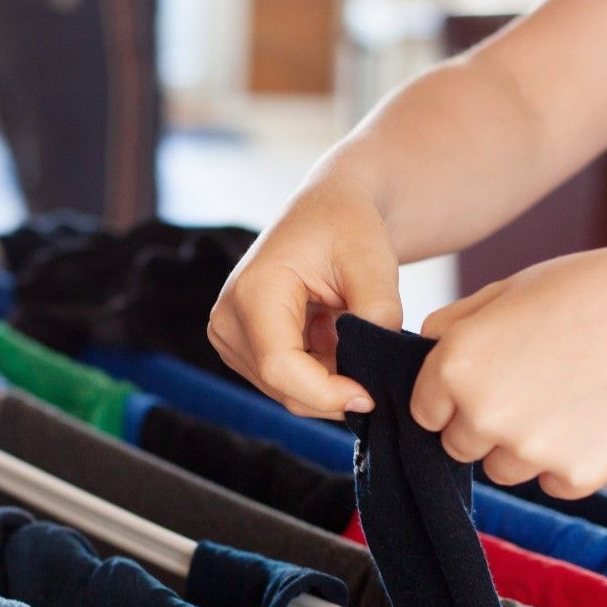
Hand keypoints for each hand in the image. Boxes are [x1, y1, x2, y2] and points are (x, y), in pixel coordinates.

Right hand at [209, 171, 403, 417]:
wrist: (326, 210)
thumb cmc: (347, 226)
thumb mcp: (374, 263)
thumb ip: (378, 316)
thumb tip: (376, 370)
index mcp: (252, 293)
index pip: (281, 367)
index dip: (327, 393)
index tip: (371, 396)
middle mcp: (228, 320)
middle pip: (283, 387)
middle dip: (334, 391)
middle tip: (376, 366)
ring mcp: (229, 338)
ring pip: (286, 392)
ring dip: (328, 380)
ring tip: (349, 334)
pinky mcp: (241, 349)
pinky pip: (285, 384)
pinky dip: (320, 375)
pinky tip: (333, 338)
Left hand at [411, 238, 606, 497]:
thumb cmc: (588, 291)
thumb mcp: (506, 291)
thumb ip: (452, 328)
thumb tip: (421, 351)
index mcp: (454, 367)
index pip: (426, 412)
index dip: (452, 398)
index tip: (485, 382)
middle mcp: (483, 415)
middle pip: (461, 447)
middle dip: (485, 425)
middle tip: (532, 387)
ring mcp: (531, 451)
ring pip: (505, 469)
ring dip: (526, 446)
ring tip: (568, 397)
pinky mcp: (578, 475)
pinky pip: (555, 482)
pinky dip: (571, 458)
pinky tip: (596, 415)